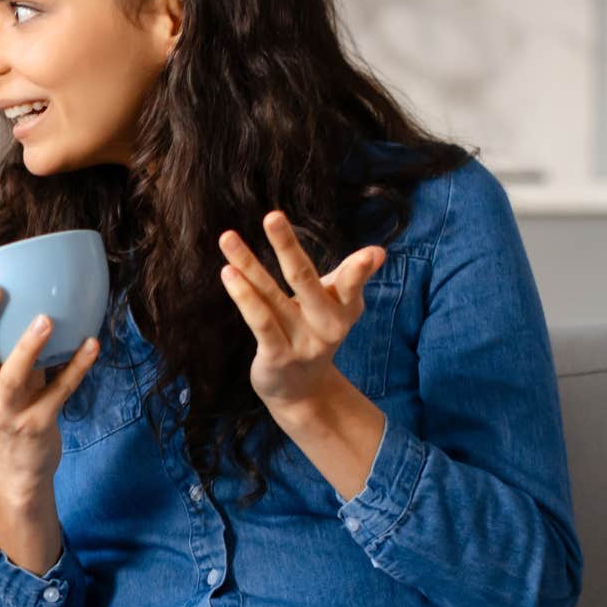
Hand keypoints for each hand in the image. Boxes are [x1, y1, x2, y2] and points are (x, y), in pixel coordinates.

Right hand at [0, 275, 98, 569]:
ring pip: (14, 377)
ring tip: (45, 319)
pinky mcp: (37, 425)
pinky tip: (92, 344)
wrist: (16, 470)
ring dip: (29, 347)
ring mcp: (7, 412)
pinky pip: (59, 393)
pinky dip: (78, 368)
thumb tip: (19, 292)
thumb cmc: (5, 412)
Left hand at [218, 211, 383, 413]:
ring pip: (271, 296)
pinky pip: (259, 322)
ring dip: (248, 265)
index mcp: (346, 310)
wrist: (302, 392)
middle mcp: (327, 327)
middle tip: (272, 215)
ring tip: (228, 238)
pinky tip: (228, 272)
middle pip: (304, 279)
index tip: (372, 253)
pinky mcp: (277, 356)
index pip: (350, 284)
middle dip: (287, 246)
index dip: (359, 270)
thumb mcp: (338, 306)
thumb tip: (378, 251)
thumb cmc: (317, 333)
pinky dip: (244, 297)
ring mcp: (301, 343)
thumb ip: (352, 277)